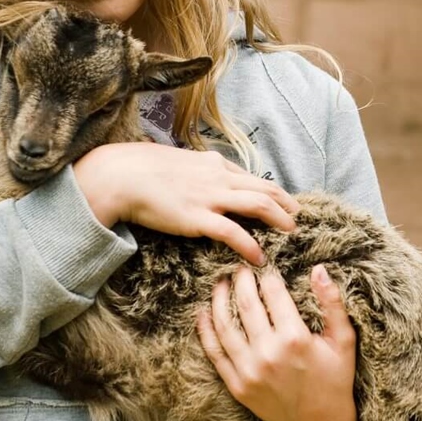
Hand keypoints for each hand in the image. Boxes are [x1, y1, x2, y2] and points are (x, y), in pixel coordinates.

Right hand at [71, 142, 299, 264]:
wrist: (121, 175)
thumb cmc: (142, 168)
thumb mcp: (177, 161)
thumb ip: (195, 169)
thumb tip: (202, 173)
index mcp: (213, 164)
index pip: (251, 176)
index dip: (272, 190)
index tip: (284, 201)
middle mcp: (218, 177)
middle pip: (265, 187)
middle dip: (287, 203)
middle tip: (301, 217)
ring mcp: (210, 197)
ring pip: (259, 204)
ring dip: (280, 219)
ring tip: (292, 233)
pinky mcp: (198, 218)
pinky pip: (233, 233)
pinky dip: (251, 246)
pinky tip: (259, 259)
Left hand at [197, 264, 357, 420]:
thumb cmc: (334, 378)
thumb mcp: (343, 340)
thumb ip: (332, 303)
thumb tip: (318, 269)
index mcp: (295, 338)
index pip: (273, 294)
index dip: (267, 276)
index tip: (264, 267)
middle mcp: (269, 353)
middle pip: (246, 304)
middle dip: (240, 281)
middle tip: (238, 268)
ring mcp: (250, 370)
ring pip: (225, 325)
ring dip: (219, 299)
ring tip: (220, 284)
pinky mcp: (237, 385)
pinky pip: (215, 353)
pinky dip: (205, 330)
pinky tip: (203, 313)